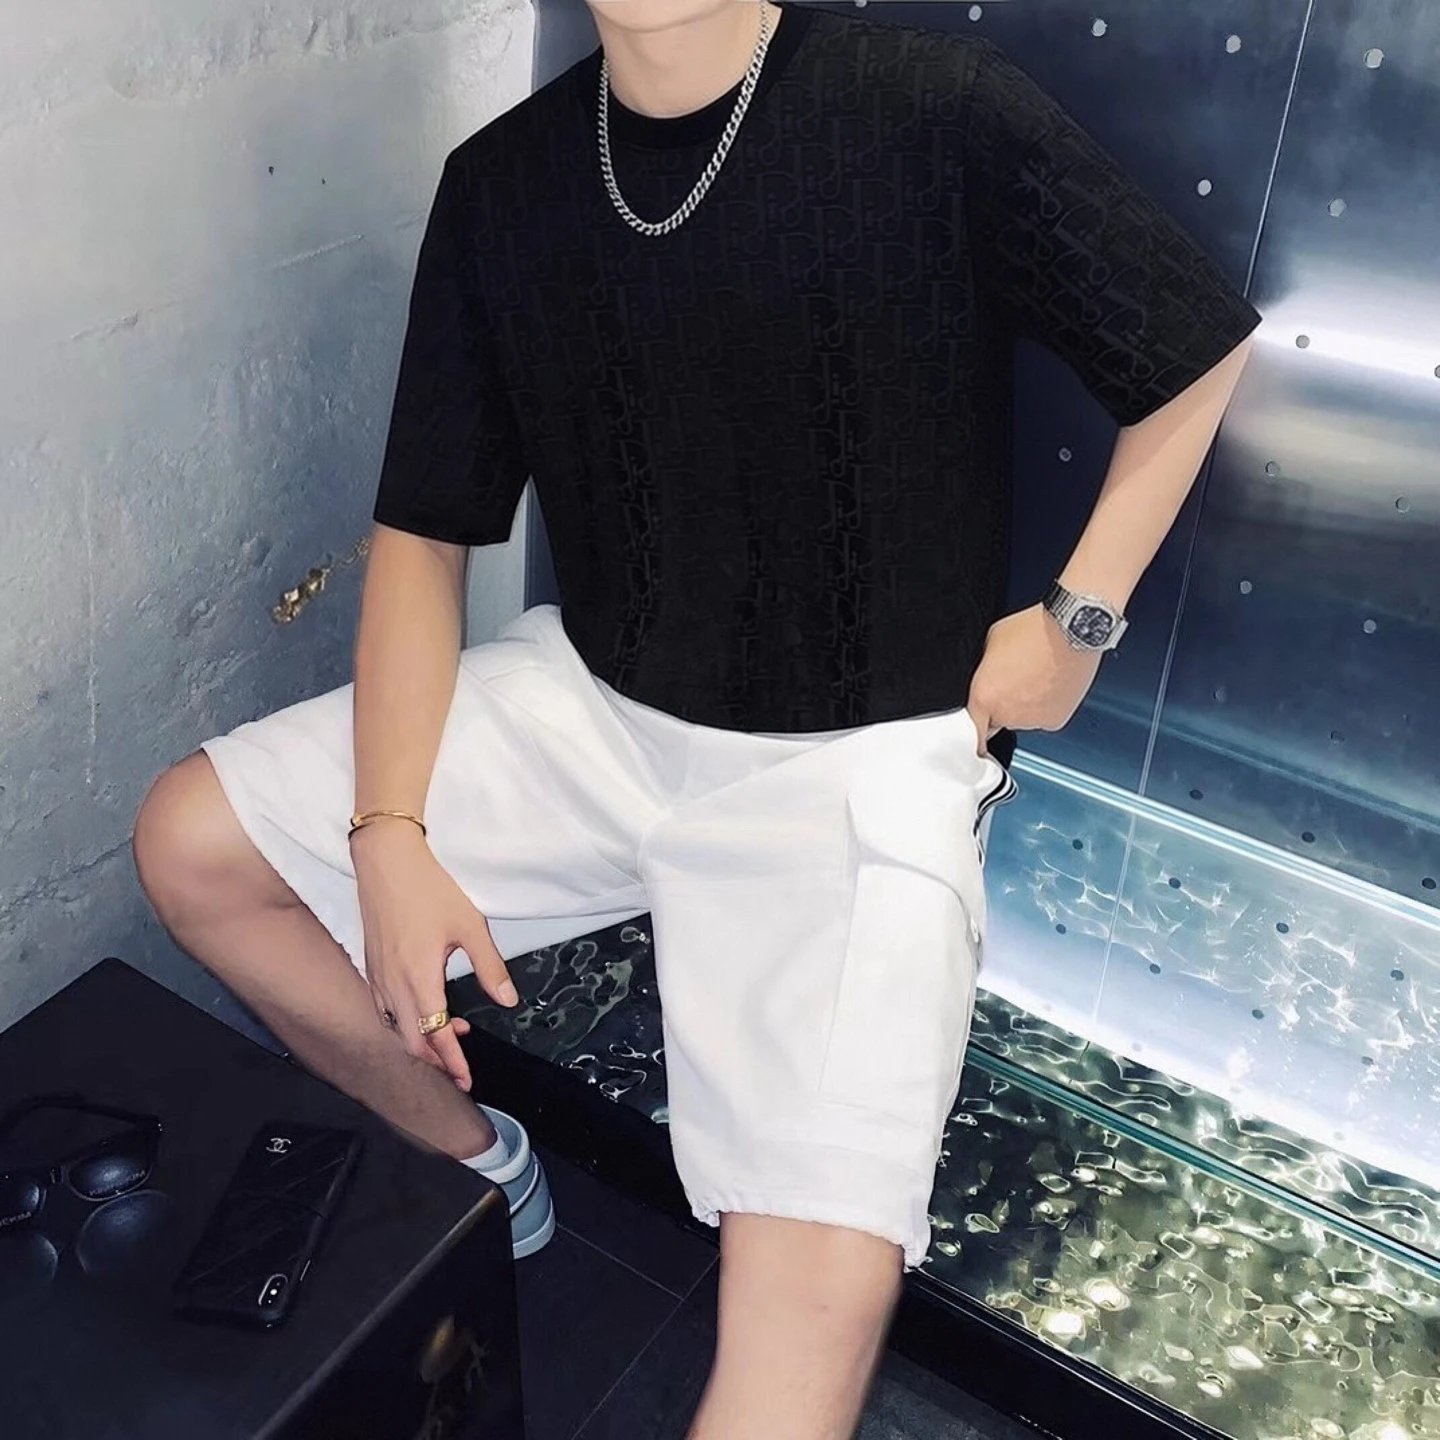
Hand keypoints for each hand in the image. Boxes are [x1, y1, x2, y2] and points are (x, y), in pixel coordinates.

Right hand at [350, 822, 520, 1090]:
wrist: (386, 861)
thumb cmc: (429, 889)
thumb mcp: (470, 926)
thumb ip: (490, 967)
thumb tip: (509, 1001)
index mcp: (419, 978)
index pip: (435, 1034)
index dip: (452, 1062)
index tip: (466, 1080)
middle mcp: (393, 985)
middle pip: (411, 1041)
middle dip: (436, 1061)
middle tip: (460, 1069)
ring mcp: (378, 977)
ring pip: (396, 1028)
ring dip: (421, 1041)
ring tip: (451, 1036)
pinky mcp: (371, 967)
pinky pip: (385, 1010)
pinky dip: (405, 1023)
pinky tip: (424, 1012)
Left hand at [966, 604, 1101, 754]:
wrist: (1071, 630)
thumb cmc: (1034, 630)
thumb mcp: (992, 642)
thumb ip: (985, 668)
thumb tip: (988, 674)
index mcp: (983, 697)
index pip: (972, 730)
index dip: (976, 729)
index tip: (978, 732)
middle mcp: (1006, 715)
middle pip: (999, 720)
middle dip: (1005, 705)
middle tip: (1018, 680)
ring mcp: (1031, 720)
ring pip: (1023, 719)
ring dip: (1027, 705)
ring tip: (1038, 677)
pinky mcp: (1054, 721)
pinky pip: (1045, 718)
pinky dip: (1047, 706)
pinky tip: (1051, 683)